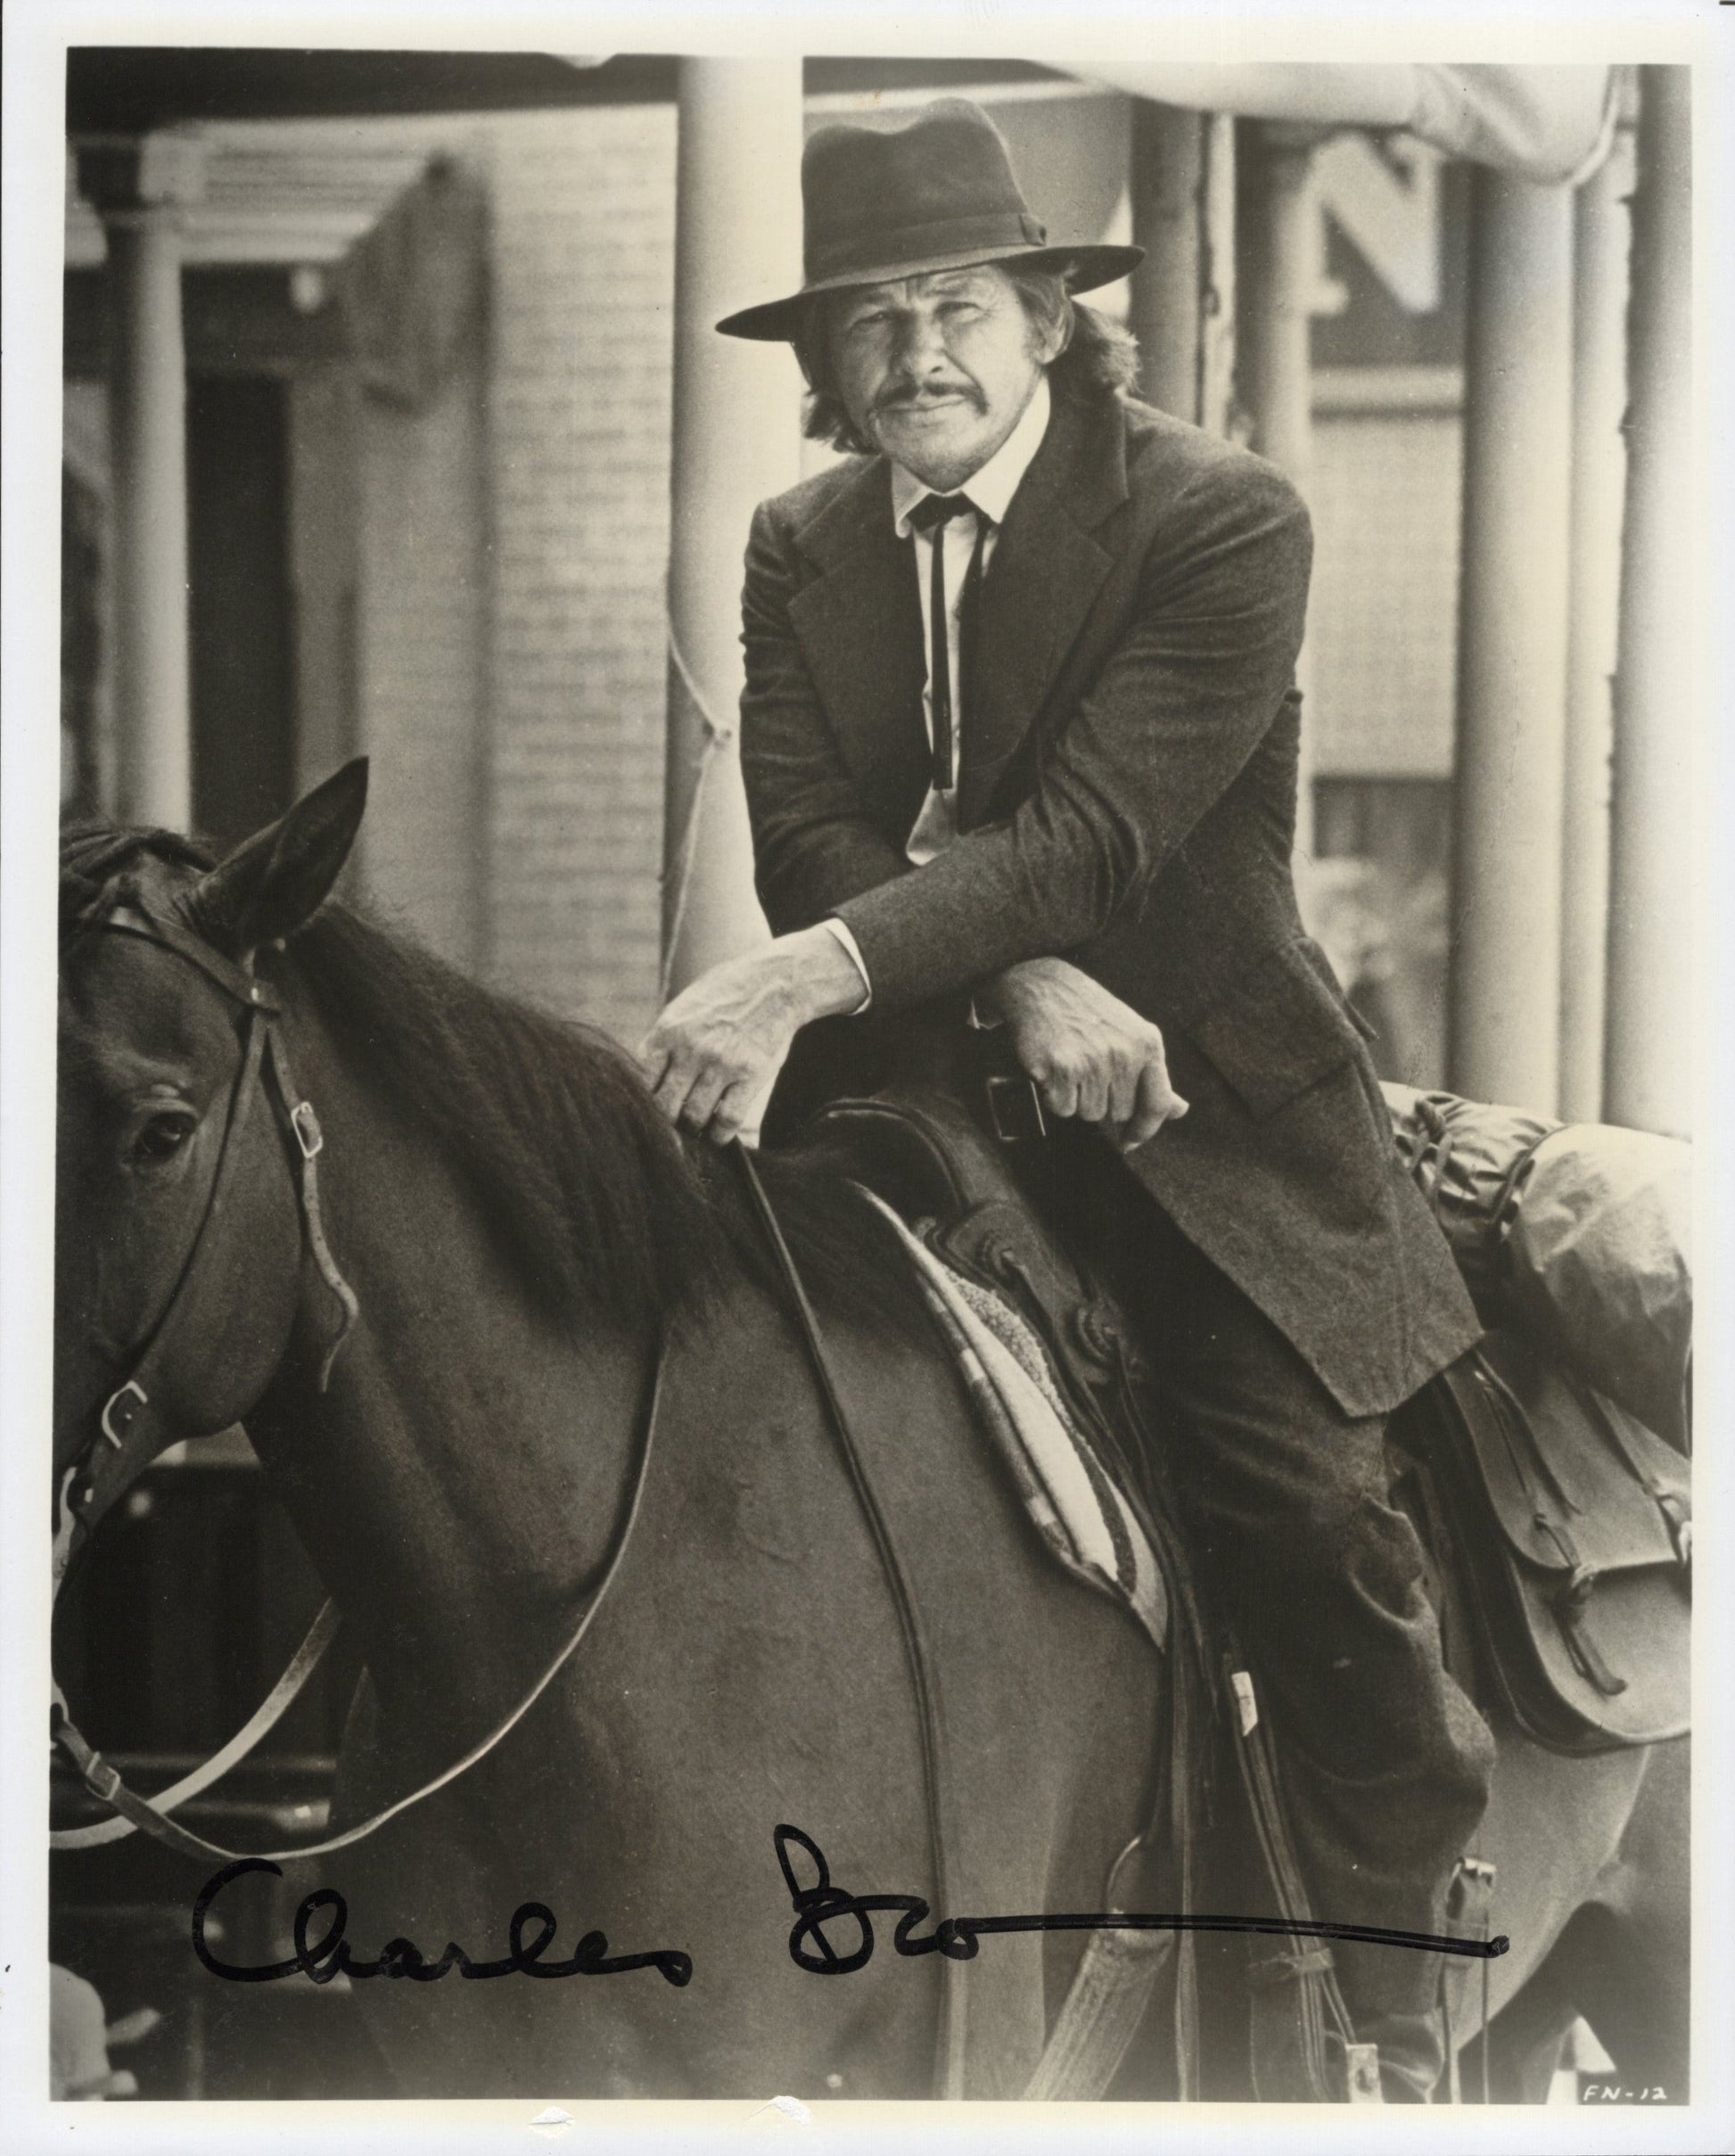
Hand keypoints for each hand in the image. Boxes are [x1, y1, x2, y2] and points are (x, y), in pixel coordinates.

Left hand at [637, 926, 866, 1144]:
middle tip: (673, 1126)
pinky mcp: (751, 1074)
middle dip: (667, 1121)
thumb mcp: (684, 1007)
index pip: (642, 1081)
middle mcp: (692, 1048)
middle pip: (665, 1105)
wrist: (777, 981)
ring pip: (695, 1117)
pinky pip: (728, 1119)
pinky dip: (720, 1134)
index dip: (645, 1101)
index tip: (653, 1108)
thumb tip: (643, 1079)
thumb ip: (664, 1040)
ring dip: (694, 1129)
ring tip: (696, 1129)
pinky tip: (718, 1134)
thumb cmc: (726, 994)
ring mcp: (722, 1063)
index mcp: (669, 1030)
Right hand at [985, 958, 1187, 1150]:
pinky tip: (1053, 1070)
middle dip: (1101, 1101)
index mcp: (1147, 1044)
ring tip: (1070, 1066)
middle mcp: (1124, 1053)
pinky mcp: (1062, 1068)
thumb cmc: (1086, 1013)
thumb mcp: (1130, 1034)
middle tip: (1087, 1071)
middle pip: (1118, 1113)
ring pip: (1089, 1114)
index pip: (1157, 1103)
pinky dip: (1054, 1096)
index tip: (1131, 1141)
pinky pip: (1062, 1108)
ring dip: (1076, 1099)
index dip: (1145, 1129)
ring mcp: (1093, 1061)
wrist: (1040, 986)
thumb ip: (1154, 1075)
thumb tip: (1179, 1110)